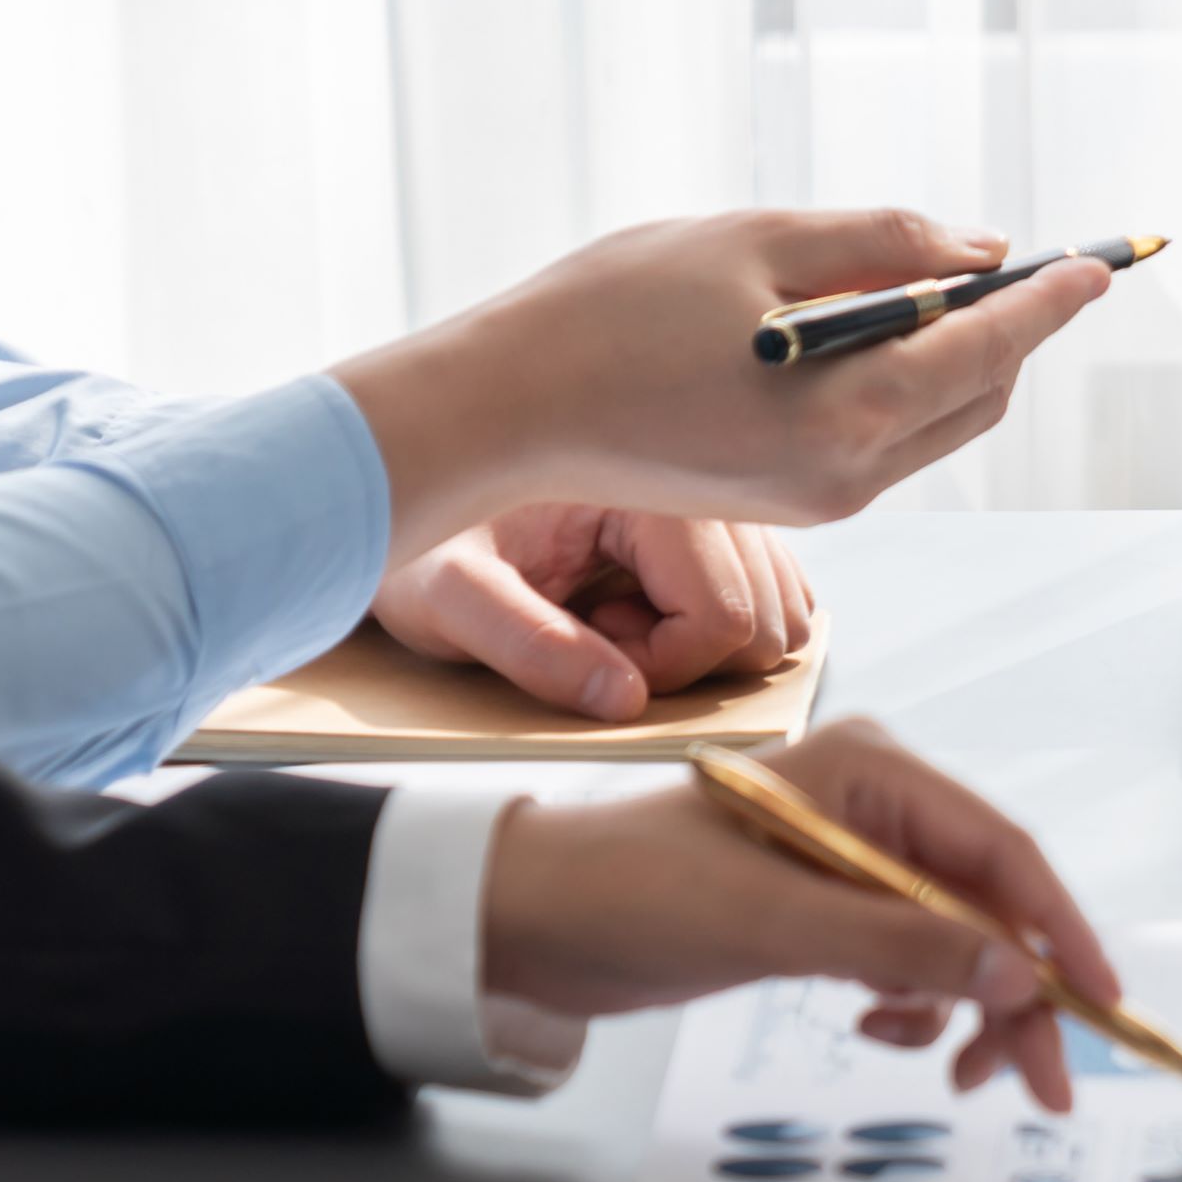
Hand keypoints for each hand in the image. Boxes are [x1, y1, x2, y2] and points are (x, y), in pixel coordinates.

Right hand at [329, 209, 1113, 559]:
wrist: (504, 409)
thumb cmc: (609, 315)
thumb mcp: (757, 242)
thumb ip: (882, 243)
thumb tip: (978, 248)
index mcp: (849, 413)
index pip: (993, 347)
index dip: (1051, 298)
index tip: (1097, 263)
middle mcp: (849, 475)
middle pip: (979, 394)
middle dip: (1012, 326)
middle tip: (1025, 259)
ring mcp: (819, 499)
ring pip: (934, 420)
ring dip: (955, 352)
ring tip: (942, 279)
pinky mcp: (786, 501)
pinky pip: (881, 436)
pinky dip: (900, 378)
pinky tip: (870, 324)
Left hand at [375, 506, 817, 718]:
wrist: (399, 495)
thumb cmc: (417, 544)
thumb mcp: (447, 599)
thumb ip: (530, 647)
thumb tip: (628, 702)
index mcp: (638, 479)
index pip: (726, 610)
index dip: (665, 664)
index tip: (589, 651)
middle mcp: (692, 479)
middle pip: (770, 615)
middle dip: (691, 656)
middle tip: (600, 636)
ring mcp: (708, 501)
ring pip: (783, 607)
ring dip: (709, 643)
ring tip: (615, 618)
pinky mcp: (707, 524)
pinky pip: (767, 591)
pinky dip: (719, 625)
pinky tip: (637, 608)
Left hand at [476, 717, 1125, 1111]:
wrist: (528, 922)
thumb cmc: (628, 891)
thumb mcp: (772, 922)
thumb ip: (901, 945)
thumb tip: (1017, 973)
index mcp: (872, 773)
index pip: (1003, 851)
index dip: (1061, 930)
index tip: (1101, 1004)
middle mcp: (875, 809)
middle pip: (991, 906)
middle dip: (1020, 995)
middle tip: (1040, 1083)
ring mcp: (854, 861)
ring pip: (959, 942)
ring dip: (967, 1009)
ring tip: (949, 1069)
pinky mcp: (829, 909)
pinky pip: (913, 961)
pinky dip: (915, 1004)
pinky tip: (881, 1027)